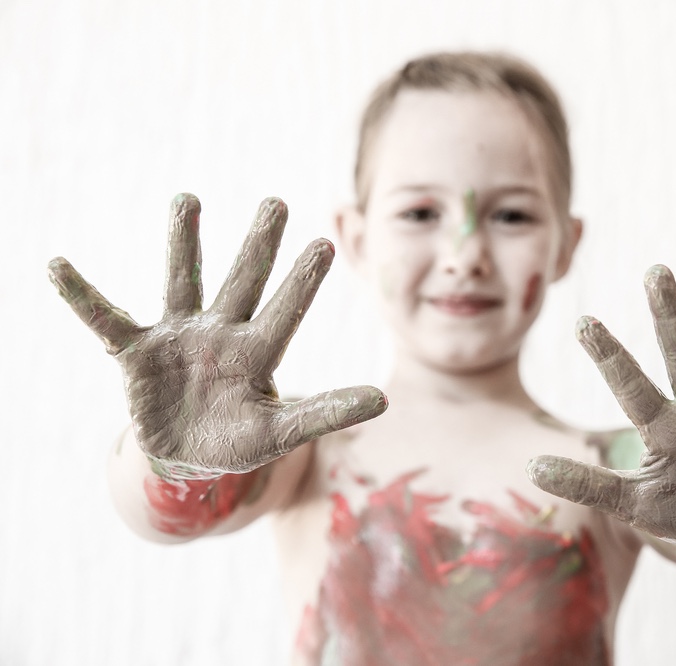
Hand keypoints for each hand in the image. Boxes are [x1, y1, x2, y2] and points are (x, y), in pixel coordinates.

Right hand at [48, 194, 386, 474]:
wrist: (185, 457)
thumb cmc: (237, 440)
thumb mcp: (282, 432)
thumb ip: (326, 413)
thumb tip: (384, 400)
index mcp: (258, 354)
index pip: (285, 312)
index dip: (301, 282)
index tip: (325, 243)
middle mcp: (222, 334)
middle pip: (243, 282)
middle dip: (259, 245)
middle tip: (277, 202)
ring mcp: (179, 337)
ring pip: (183, 281)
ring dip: (186, 243)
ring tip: (189, 199)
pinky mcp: (136, 352)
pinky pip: (106, 319)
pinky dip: (82, 296)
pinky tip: (58, 266)